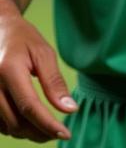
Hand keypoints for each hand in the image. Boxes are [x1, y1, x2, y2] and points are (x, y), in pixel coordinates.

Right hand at [0, 6, 75, 140]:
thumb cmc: (24, 40)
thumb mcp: (43, 54)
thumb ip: (54, 82)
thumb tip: (69, 109)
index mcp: (8, 71)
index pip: (29, 106)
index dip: (47, 124)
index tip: (65, 134)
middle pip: (16, 122)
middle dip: (39, 132)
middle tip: (60, 132)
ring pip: (7, 127)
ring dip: (28, 133)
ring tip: (48, 128)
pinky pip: (0, 124)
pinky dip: (16, 127)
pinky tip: (31, 122)